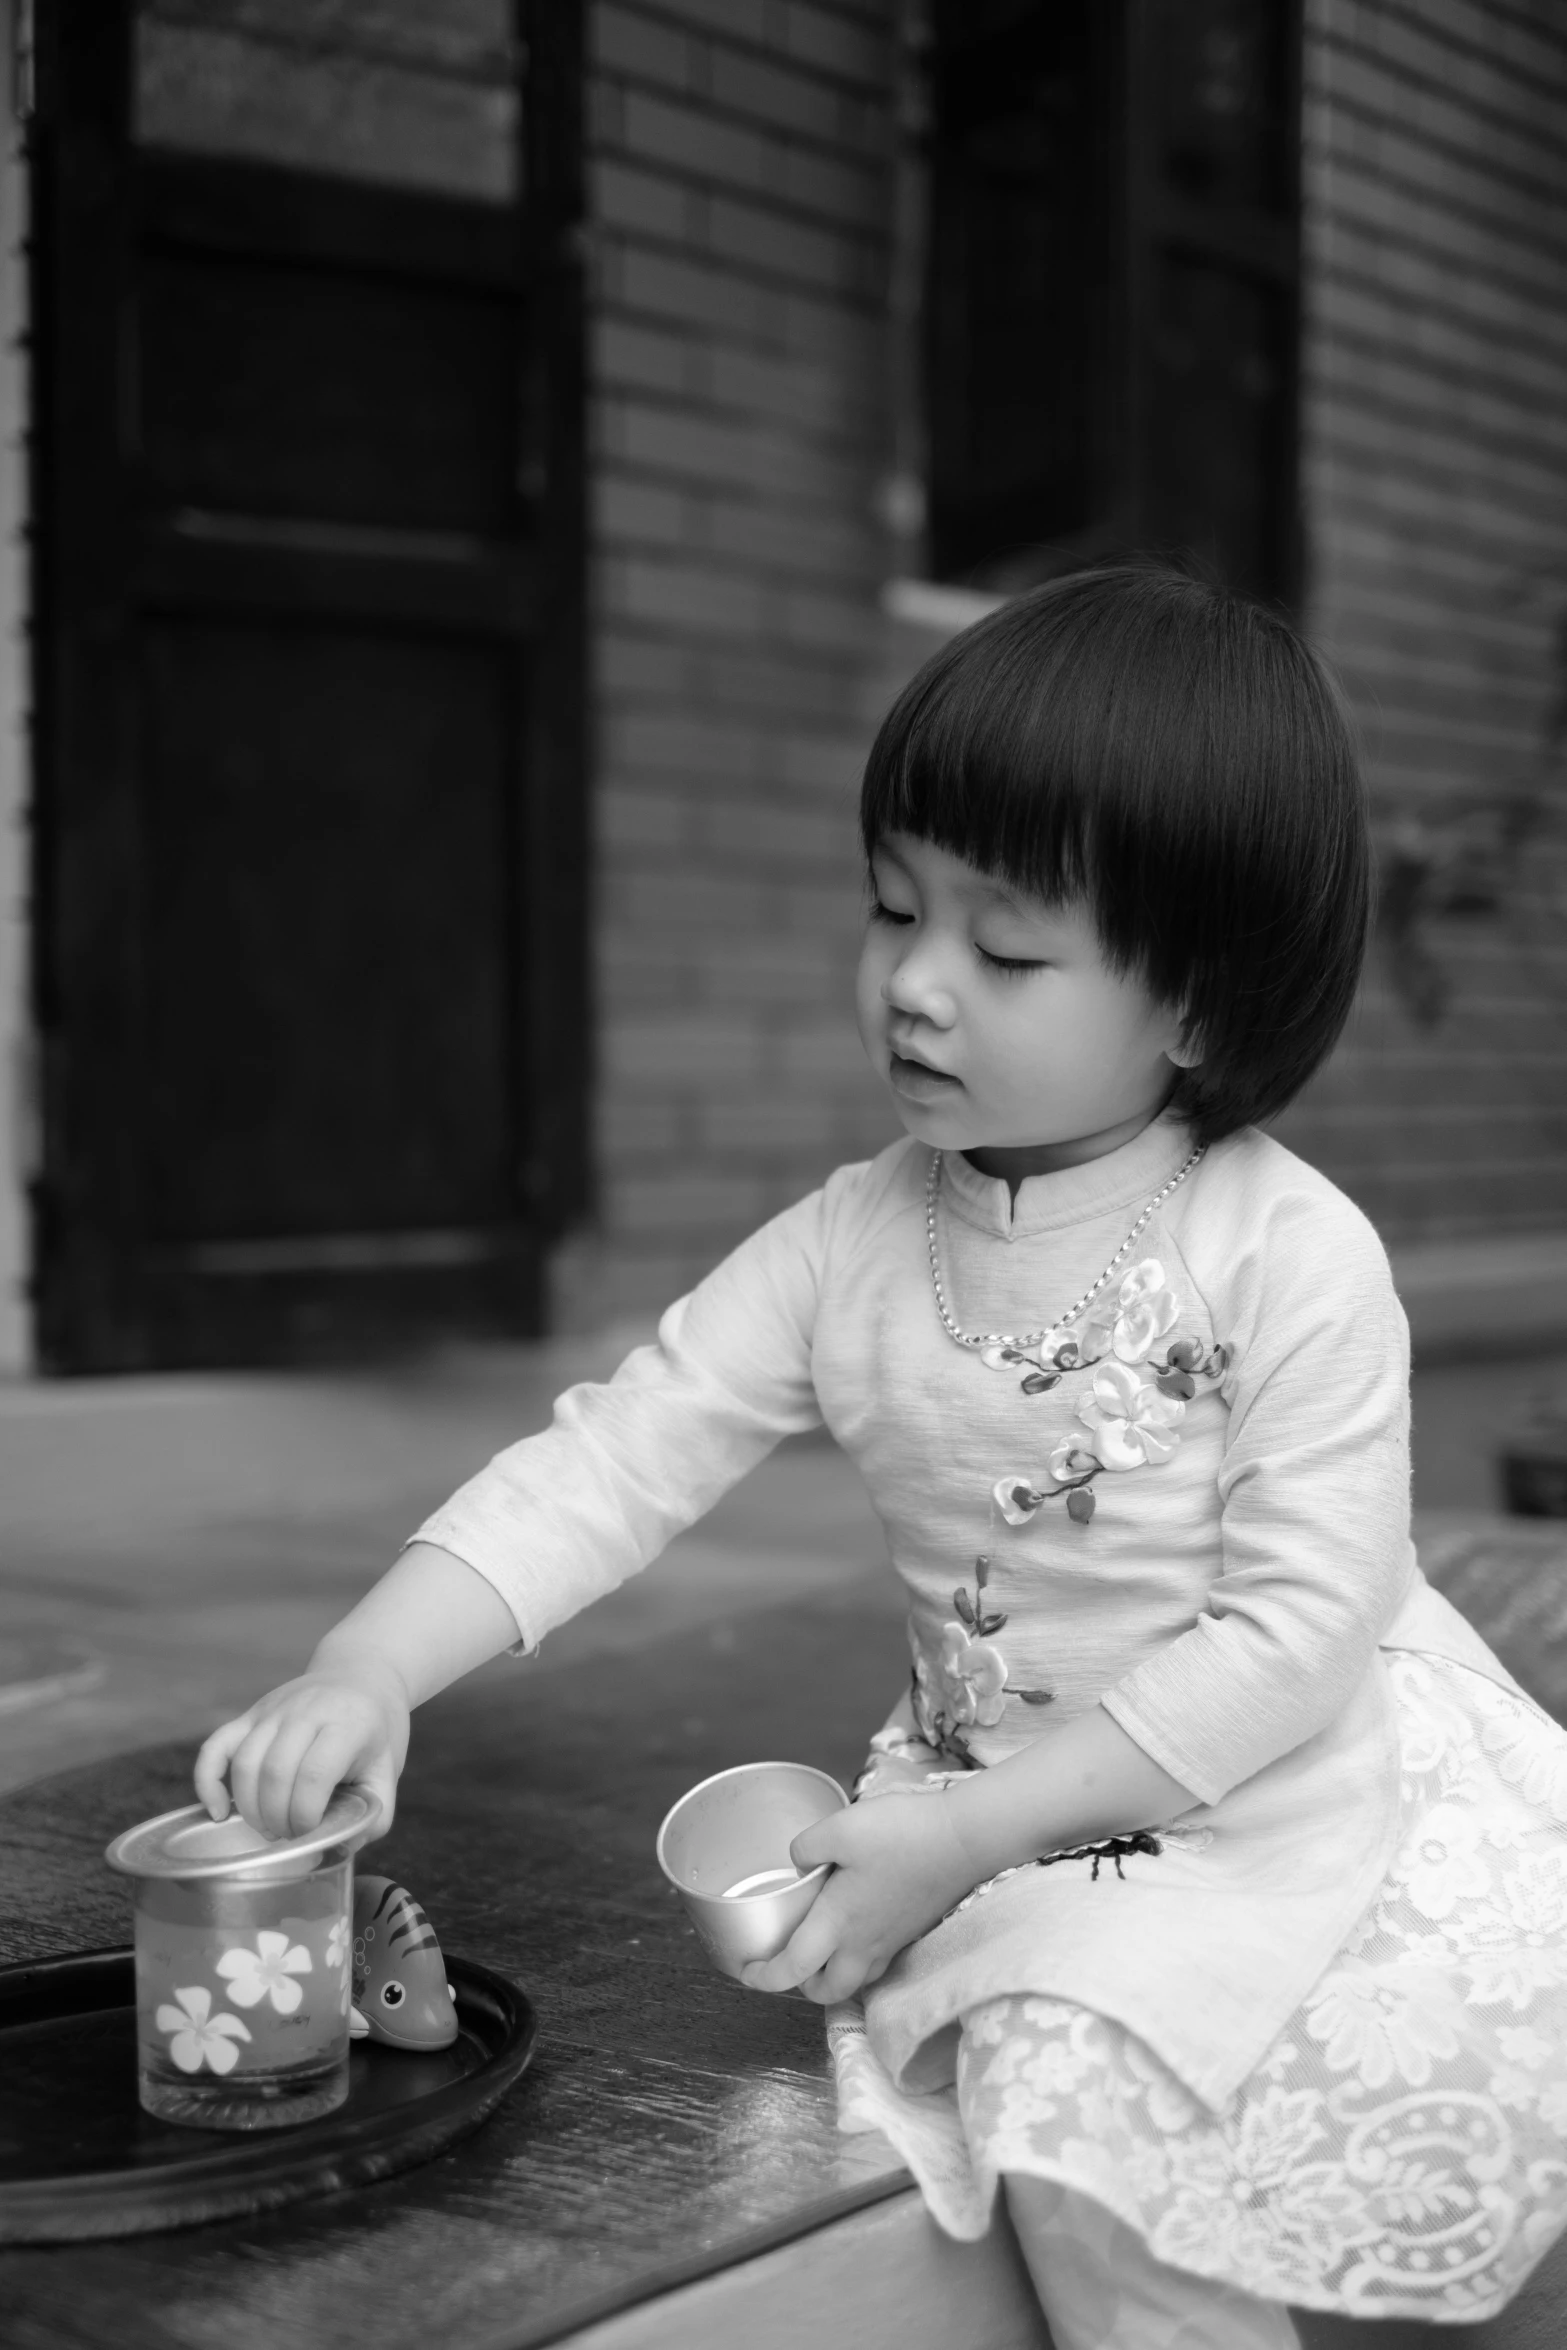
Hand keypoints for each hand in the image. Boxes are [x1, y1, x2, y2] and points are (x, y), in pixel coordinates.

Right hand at [194, 1661, 408, 1841]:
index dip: (306, 1815)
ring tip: (268, 1827)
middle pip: (275, 1772)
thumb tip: (343, 1847)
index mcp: (346, 1723)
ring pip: (245, 1763)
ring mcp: (273, 1710)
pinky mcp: (251, 1714)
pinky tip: (217, 1811)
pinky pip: (216, 1747)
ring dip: (250, 1808)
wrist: (362, 1673)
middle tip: (289, 1835)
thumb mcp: (389, 1768)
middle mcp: (306, 1711)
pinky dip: (208, 1781)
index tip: (311, 1832)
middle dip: (277, 1818)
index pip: (314, 1774)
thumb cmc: (377, 1727)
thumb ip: (375, 1813)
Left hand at [740, 1793, 980, 2005]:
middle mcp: (863, 1944)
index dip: (764, 1978)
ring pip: (854, 1980)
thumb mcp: (841, 1827)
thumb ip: (807, 1847)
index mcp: (837, 1923)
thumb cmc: (901, 1834)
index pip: (792, 1970)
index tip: (747, 1971)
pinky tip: (856, 1925)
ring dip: (831, 1975)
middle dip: (801, 1986)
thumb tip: (798, 1863)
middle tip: (787, 1960)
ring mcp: (891, 1941)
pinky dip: (858, 1958)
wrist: (964, 1839)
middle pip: (826, 1991)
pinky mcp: (911, 1930)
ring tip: (818, 1948)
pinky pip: (876, 1961)